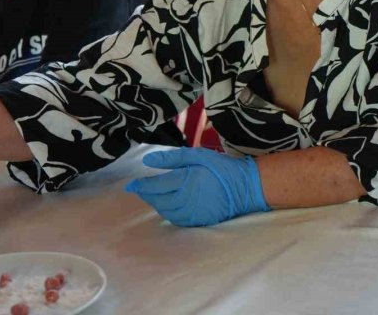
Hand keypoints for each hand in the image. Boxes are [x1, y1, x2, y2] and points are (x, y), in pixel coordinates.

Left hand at [125, 148, 268, 226]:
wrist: (247, 188)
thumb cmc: (222, 168)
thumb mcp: (198, 156)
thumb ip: (172, 158)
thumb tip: (148, 160)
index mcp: (184, 182)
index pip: (154, 187)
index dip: (140, 186)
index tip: (130, 185)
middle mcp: (185, 201)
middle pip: (157, 201)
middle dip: (147, 195)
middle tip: (141, 189)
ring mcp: (192, 214)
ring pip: (166, 212)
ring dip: (156, 205)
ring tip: (153, 196)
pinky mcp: (199, 222)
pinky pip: (177, 220)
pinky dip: (168, 213)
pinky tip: (168, 207)